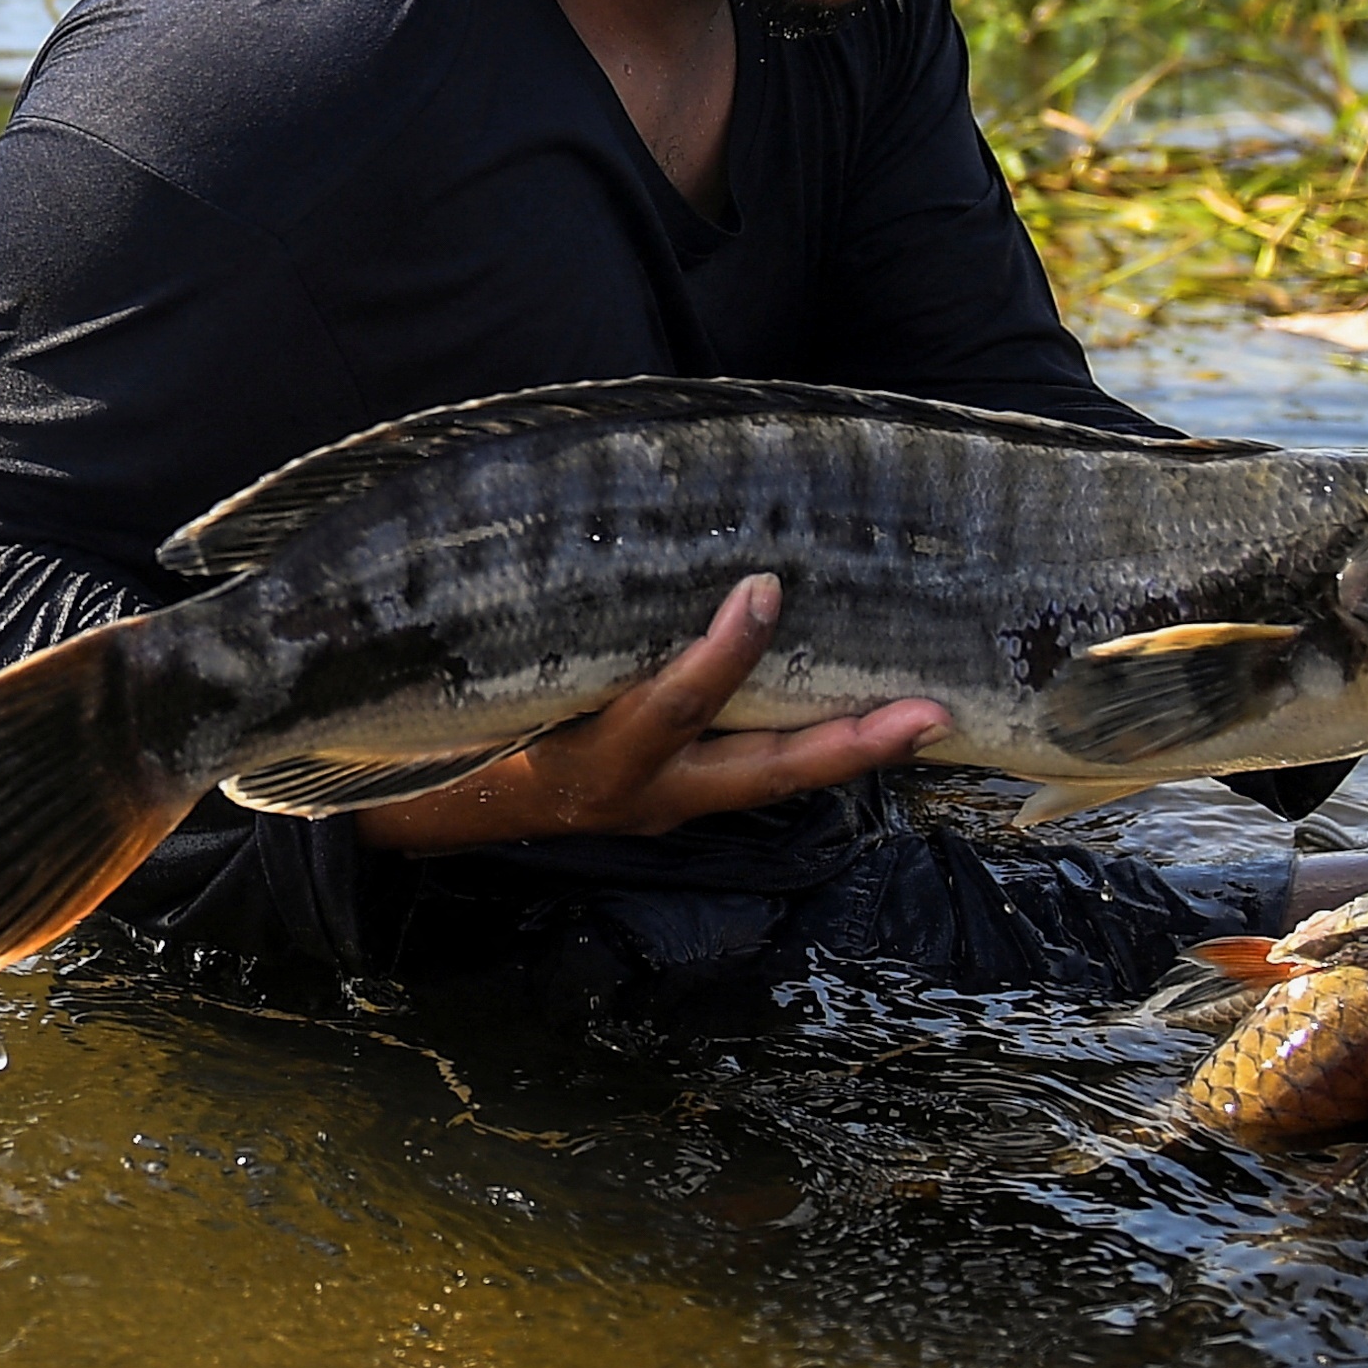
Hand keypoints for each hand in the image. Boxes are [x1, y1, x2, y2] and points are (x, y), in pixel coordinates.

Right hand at [348, 574, 947, 856]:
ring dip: (847, 750)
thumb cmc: (462, 731)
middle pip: (765, 774)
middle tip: (931, 715)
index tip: (763, 588)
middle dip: (850, 747)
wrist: (436, 815)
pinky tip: (847, 711)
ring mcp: (667, 806)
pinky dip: (803, 745)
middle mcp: (645, 794)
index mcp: (597, 760)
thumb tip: (628, 552)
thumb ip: (562, 630)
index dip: (722, 654)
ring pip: (773, 781)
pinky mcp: (674, 802)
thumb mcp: (500, 685)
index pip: (673, 709)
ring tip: (922, 714)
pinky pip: (750, 773)